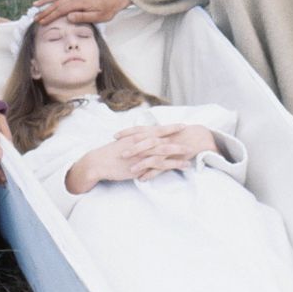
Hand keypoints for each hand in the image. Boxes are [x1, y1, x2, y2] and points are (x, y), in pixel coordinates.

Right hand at [33, 0, 129, 24]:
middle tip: (35, 20)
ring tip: (34, 7)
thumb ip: (83, 17)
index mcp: (79, 3)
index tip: (42, 22)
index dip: (51, 16)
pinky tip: (46, 0)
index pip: (61, 10)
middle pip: (56, 4)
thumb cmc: (106, 11)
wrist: (112, 1)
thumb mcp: (98, 17)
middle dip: (45, 12)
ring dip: (45, 2)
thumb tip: (69, 17)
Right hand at [66, 124, 207, 191]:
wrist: (99, 162)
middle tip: (192, 136)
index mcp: (138, 136)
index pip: (158, 129)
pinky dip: (174, 164)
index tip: (182, 125)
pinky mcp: (142, 165)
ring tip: (191, 153)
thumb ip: (136, 142)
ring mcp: (142, 153)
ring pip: (165, 150)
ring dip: (179, 152)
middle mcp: (142, 142)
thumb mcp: (124, 143)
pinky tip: (183, 166)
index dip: (171, 127)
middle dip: (179, 138)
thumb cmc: (110, 154)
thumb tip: (144, 142)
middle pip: (164, 138)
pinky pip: (162, 165)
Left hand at [115, 123, 217, 180]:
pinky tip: (142, 179)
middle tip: (120, 154)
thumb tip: (138, 135)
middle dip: (132, 148)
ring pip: (153, 156)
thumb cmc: (181, 134)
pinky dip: (152, 174)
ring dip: (141, 163)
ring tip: (130, 171)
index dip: (127, 132)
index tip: (115, 136)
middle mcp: (162, 139)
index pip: (140, 129)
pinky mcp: (174, 159)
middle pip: (145, 143)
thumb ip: (153, 134)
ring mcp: (169, 150)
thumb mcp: (165, 131)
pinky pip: (162, 168)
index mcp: (158, 131)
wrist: (200, 137)